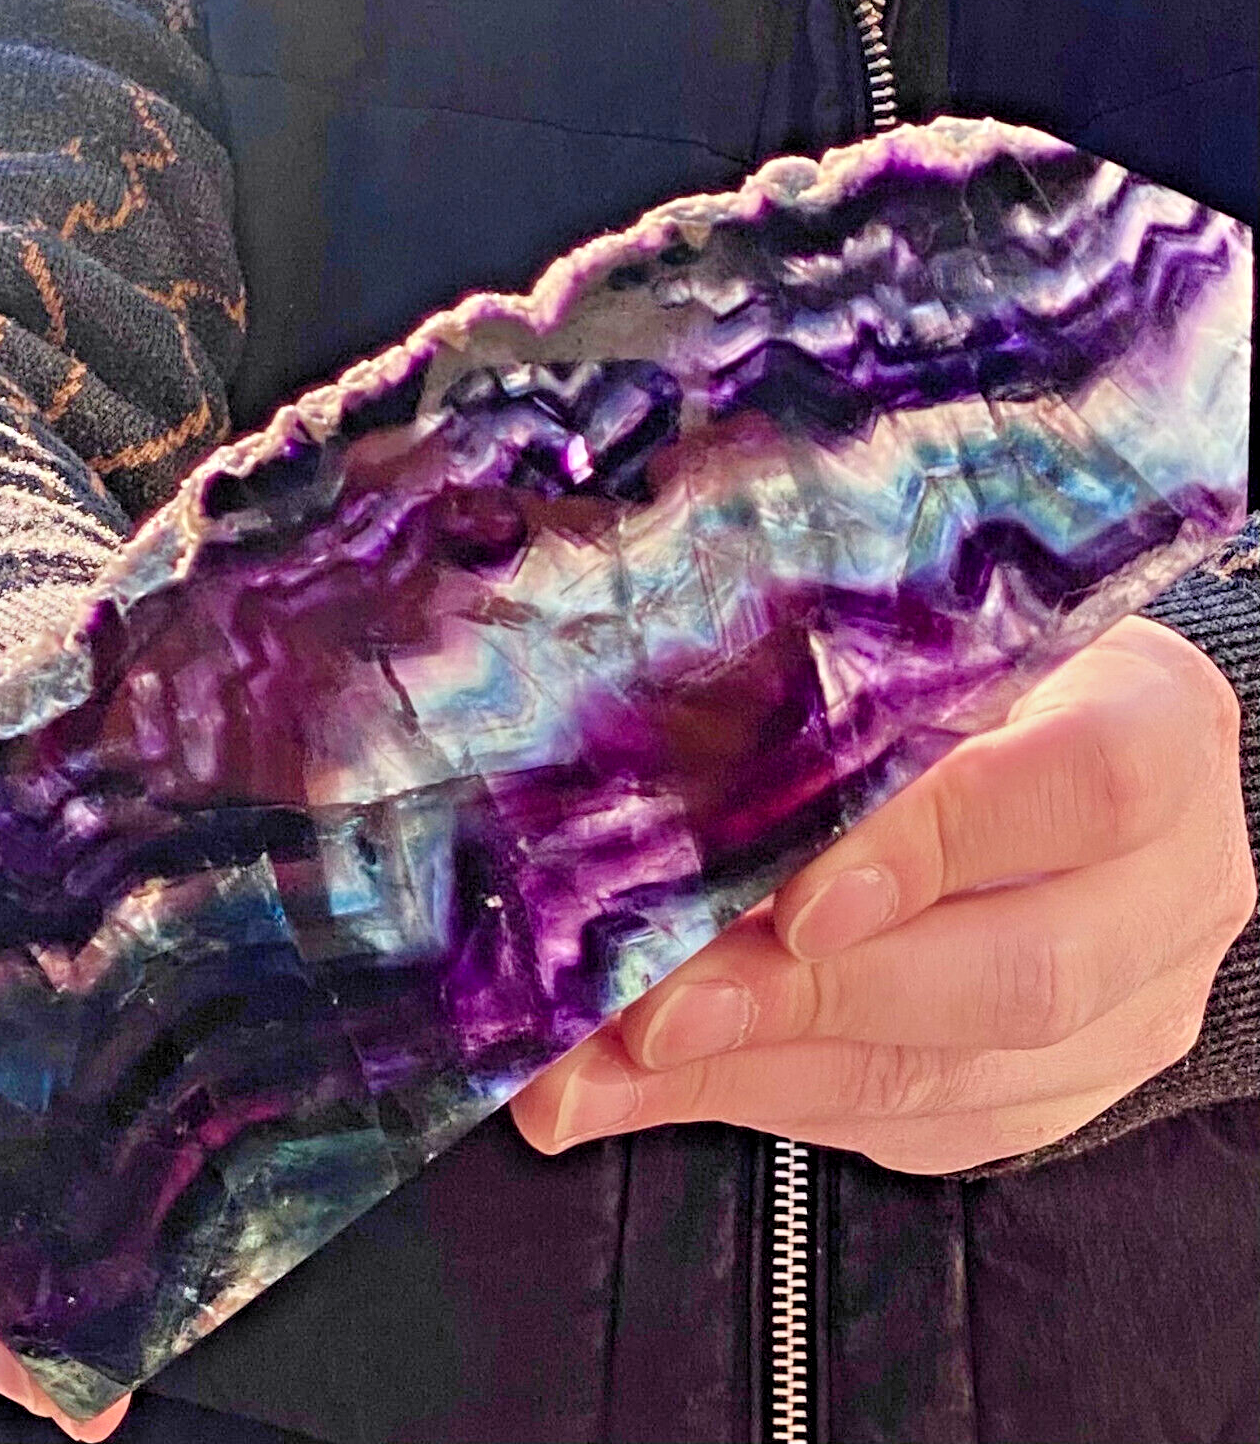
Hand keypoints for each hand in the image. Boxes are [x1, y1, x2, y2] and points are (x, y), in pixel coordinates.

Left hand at [512, 616, 1256, 1173]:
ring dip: (750, 1077)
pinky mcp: (1054, 1093)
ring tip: (597, 1075)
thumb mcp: (930, 642)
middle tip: (653, 1012)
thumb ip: (842, 697)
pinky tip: (653, 1089)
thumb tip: (656, 763)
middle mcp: (1171, 889)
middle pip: (1017, 973)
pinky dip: (765, 1105)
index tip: (796, 899)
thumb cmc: (972, 673)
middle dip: (807, 999)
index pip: (1085, 787)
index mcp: (1161, 730)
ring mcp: (1127, 1012)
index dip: (934, 844)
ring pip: (949, 1075)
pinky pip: (913, 1125)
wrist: (1070, 765)